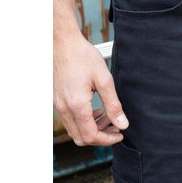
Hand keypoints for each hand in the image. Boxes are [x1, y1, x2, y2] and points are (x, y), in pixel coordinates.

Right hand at [54, 29, 127, 146]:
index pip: (91, 136)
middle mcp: (64, 108)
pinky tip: (96, 110)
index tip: (120, 134)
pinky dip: (84, 121)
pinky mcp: (57, 99)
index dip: (107, 140)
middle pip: (81, 138)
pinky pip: (70, 119)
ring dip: (92, 129)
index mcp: (77, 106)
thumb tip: (123, 124)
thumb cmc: (82, 57)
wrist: (61, 42)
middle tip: (116, 128)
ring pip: (74, 130)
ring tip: (109, 118)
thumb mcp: (104, 80)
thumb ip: (113, 105)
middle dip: (100, 137)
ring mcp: (58, 105)